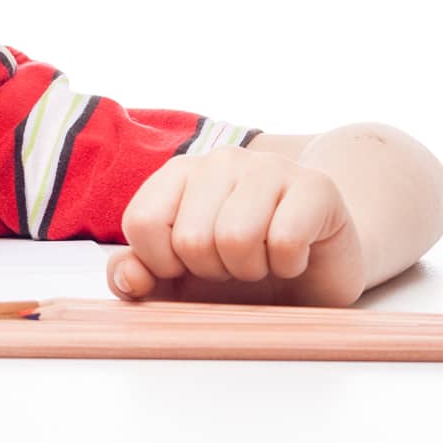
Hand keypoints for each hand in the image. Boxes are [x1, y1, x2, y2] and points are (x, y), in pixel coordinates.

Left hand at [105, 146, 365, 306]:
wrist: (316, 266)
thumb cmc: (238, 268)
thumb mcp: (178, 281)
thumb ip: (136, 274)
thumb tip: (127, 279)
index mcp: (177, 174)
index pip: (141, 222)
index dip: (162, 262)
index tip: (187, 266)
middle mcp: (219, 161)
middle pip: (190, 238)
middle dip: (212, 271)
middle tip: (234, 264)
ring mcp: (268, 167)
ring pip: (236, 238)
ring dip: (250, 269)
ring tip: (262, 260)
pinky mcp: (315, 186)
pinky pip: (285, 241)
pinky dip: (288, 266)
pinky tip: (293, 258)